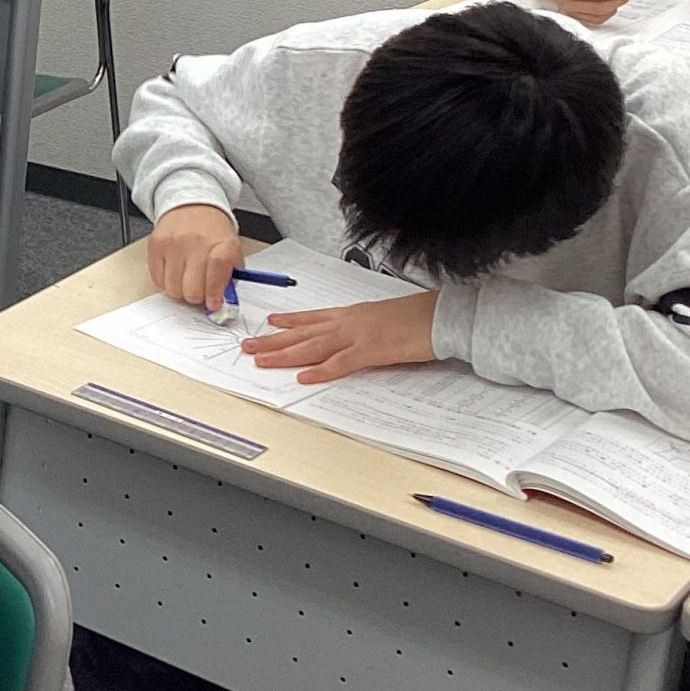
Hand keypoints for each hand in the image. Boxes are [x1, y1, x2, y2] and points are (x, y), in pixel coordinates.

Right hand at [146, 204, 242, 314]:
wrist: (192, 206)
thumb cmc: (213, 232)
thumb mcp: (231, 251)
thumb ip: (230, 277)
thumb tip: (222, 302)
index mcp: (222, 243)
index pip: (217, 271)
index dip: (215, 294)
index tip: (214, 303)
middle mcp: (197, 242)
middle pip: (192, 288)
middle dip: (197, 297)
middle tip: (200, 292)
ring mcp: (174, 244)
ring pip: (173, 289)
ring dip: (181, 291)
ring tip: (186, 280)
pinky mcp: (156, 246)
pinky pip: (158, 280)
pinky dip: (166, 282)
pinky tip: (174, 272)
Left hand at [241, 292, 438, 383]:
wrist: (441, 316)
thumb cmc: (417, 317)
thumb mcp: (382, 318)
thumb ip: (363, 327)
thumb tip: (352, 337)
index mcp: (351, 314)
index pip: (312, 318)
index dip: (289, 321)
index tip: (269, 322)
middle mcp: (348, 322)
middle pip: (303, 333)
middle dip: (274, 340)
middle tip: (248, 347)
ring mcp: (358, 336)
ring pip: (313, 347)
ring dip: (285, 354)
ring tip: (261, 360)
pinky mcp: (372, 351)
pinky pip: (341, 363)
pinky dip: (321, 370)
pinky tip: (304, 376)